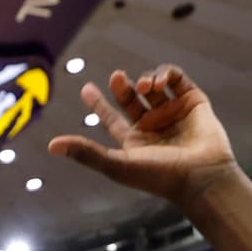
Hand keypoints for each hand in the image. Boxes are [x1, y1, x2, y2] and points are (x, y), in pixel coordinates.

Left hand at [47, 65, 240, 211]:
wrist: (200, 176)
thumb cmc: (159, 176)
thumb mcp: (117, 164)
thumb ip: (85, 152)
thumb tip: (50, 146)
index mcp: (134, 143)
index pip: (112, 119)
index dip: (99, 105)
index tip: (87, 88)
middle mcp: (153, 127)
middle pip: (131, 99)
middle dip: (122, 86)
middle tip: (117, 78)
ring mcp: (173, 113)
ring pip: (154, 86)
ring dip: (146, 80)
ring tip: (144, 87)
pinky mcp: (193, 102)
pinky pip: (177, 79)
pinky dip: (166, 74)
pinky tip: (159, 83)